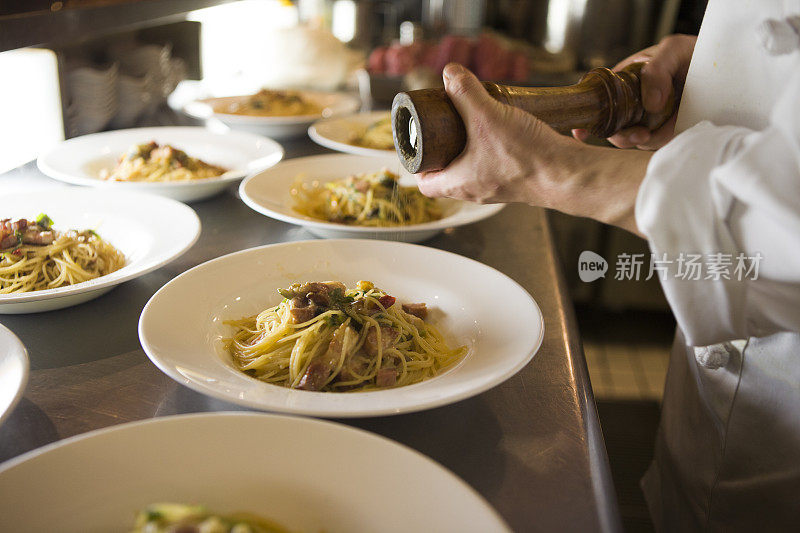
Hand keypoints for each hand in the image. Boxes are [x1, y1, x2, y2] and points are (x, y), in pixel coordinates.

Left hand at [416, 63, 652, 235]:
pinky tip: (501, 130)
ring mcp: (496, 188)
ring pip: (472, 171)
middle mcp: (475, 191)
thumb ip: (465, 93)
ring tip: (472, 124)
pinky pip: (495, 167)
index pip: (425, 184)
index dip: (418, 164)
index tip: (421, 143)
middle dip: (444, 151)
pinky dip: (492, 150)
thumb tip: (449, 74)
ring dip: (468, 150)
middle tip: (444, 127)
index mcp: (458, 183)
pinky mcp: (517, 181)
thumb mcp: (487, 116)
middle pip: (447, 176)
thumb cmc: (526, 157)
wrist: (567, 174)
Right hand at [573, 34, 696, 149]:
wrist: (728, 69)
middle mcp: (633, 103)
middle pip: (612, 128)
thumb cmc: (696, 52)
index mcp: (625, 81)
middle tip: (638, 134)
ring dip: (643, 140)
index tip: (582, 131)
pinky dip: (662, 141)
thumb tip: (650, 104)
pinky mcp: (666, 132)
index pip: (598, 100)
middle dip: (620, 136)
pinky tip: (674, 129)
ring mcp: (649, 119)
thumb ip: (656, 70)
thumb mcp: (673, 50)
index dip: (588, 118)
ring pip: (633, 139)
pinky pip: (657, 144)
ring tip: (658, 130)